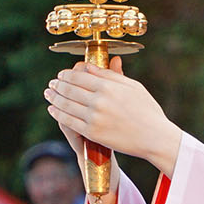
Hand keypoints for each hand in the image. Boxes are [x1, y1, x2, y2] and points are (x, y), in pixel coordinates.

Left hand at [44, 61, 182, 176]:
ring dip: (54, 98)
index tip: (61, 75)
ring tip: (49, 94)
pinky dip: (58, 114)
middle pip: (69, 89)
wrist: (154, 137)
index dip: (66, 74)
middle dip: (58, 85)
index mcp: (108, 86)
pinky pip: (69, 121)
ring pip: (66, 104)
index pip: (79, 76)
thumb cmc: (147, 111)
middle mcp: (99, 100)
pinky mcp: (92, 132)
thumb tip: (89, 66)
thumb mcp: (133, 87)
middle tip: (52, 84)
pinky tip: (53, 110)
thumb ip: (110, 75)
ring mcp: (94, 117)